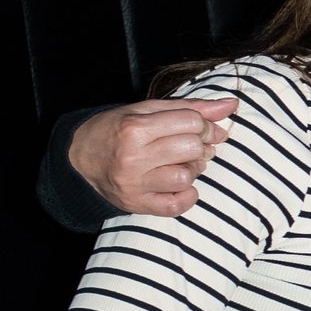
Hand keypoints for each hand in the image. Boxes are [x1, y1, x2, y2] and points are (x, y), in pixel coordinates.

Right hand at [71, 93, 236, 217]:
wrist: (79, 159)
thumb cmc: (117, 130)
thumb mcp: (147, 110)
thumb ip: (190, 107)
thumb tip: (231, 105)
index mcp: (135, 128)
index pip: (191, 122)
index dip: (204, 124)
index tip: (200, 128)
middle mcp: (133, 157)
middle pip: (192, 149)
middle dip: (200, 145)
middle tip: (191, 145)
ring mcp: (134, 184)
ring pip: (187, 177)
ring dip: (192, 170)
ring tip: (180, 163)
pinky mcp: (137, 204)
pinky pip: (177, 205)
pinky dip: (187, 195)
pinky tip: (180, 184)